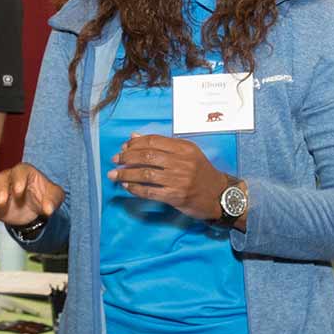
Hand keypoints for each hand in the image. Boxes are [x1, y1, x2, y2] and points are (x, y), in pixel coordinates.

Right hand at [0, 163, 64, 226]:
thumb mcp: (55, 196)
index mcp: (24, 173)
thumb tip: (48, 210)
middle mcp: (9, 179)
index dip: (18, 180)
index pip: (19, 172)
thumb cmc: (46, 196)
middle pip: (1, 179)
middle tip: (2, 201)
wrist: (36, 209)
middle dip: (1, 190)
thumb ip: (53, 200)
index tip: (19, 191)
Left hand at [107, 135, 228, 220]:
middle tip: (115, 160)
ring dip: (126, 174)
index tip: (124, 148)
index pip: (154, 141)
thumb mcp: (187, 153)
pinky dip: (135, 188)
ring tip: (114, 175)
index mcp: (184, 148)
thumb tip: (133, 137)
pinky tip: (127, 186)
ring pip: (145, 174)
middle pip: (147, 155)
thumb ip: (162, 145)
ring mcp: (179, 180)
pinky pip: (150, 191)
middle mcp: (182, 162)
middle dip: (127, 157)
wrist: (219, 195)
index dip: (135, 144)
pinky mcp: (175, 196)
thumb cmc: (201, 173)